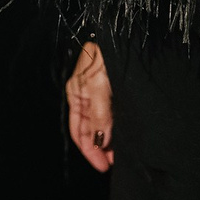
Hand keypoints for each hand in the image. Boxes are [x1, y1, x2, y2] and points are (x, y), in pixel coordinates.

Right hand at [66, 42, 113, 171]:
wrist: (119, 34)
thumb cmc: (104, 55)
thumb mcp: (98, 84)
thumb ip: (98, 113)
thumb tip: (98, 140)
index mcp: (76, 94)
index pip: (78, 130)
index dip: (89, 150)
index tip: (102, 165)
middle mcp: (86, 96)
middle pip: (89, 130)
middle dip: (99, 149)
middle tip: (113, 164)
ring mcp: (99, 93)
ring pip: (101, 124)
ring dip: (108, 141)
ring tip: (120, 155)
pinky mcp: (112, 90)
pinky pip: (111, 115)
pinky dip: (115, 129)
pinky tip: (122, 136)